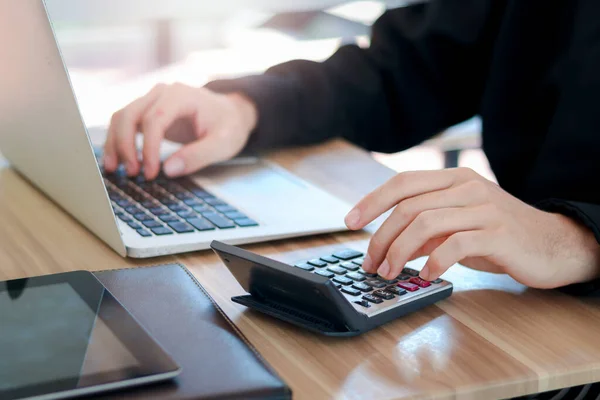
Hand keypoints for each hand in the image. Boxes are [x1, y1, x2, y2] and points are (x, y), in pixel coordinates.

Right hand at [103, 83, 257, 179]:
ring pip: (121, 117)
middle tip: (132, 173)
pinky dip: (117, 141)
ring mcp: (151, 100)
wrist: (230, 114)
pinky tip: (118, 161)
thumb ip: (198, 156)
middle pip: (130, 114)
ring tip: (115, 170)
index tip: (151, 172)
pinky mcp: (147, 112)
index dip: (149, 148)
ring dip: (115, 143)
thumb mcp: (223, 144)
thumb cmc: (229, 126)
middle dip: (125, 145)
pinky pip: (124, 123)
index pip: (155, 119)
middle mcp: (162, 93)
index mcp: (181, 95)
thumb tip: (169, 170)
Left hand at [344, 168, 599, 288]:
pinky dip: (434, 262)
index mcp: (452, 178)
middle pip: (408, 207)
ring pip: (426, 223)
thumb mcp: (456, 227)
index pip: (402, 183)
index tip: (350, 222)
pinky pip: (455, 244)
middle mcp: (466, 186)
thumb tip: (388, 246)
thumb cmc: (498, 235)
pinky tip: (426, 275)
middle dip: (381, 237)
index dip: (372, 201)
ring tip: (390, 273)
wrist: (551, 244)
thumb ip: (424, 231)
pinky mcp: (498, 233)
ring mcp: (483, 207)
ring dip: (400, 251)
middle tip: (371, 263)